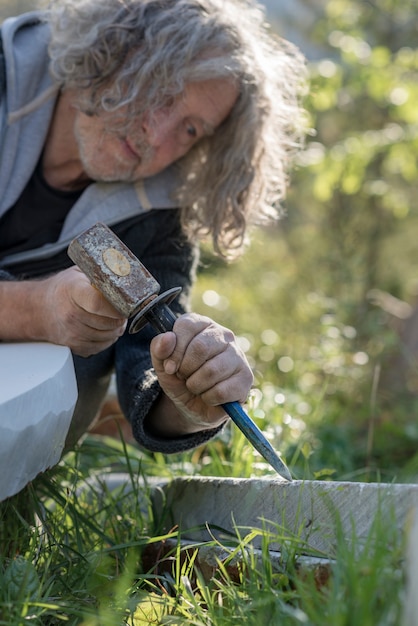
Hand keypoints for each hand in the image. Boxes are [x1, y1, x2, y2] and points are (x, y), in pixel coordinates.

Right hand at [36, 266, 126, 355]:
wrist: (39, 309)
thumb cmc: (63, 288)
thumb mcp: (79, 272)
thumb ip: (100, 273)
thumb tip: (124, 272)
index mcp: (73, 291)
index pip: (98, 303)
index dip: (116, 307)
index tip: (124, 305)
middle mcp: (70, 314)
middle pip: (107, 322)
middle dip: (120, 318)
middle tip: (121, 311)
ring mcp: (71, 333)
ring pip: (108, 336)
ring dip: (116, 329)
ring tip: (113, 318)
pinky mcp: (74, 346)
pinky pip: (101, 346)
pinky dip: (108, 338)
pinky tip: (104, 328)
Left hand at [149, 313, 252, 433]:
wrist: (194, 405)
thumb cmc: (180, 378)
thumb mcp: (162, 364)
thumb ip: (159, 349)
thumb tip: (167, 338)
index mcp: (202, 324)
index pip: (187, 326)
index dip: (174, 351)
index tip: (170, 367)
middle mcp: (223, 334)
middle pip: (200, 348)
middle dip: (185, 369)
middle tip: (184, 377)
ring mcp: (238, 355)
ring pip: (211, 371)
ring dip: (196, 386)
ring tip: (196, 386)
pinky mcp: (246, 377)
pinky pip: (222, 391)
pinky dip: (209, 398)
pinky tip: (210, 396)